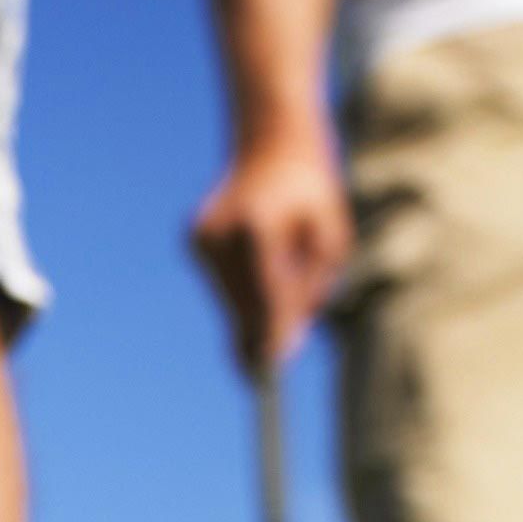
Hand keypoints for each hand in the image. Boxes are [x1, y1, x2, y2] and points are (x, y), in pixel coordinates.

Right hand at [189, 126, 351, 369]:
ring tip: (275, 285)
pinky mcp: (193, 240)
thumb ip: (308, 295)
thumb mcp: (328, 242)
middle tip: (257, 378)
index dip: (269, 337)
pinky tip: (256, 265)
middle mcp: (224, 232)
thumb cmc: (311, 194)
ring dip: (250, 308)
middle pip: (242, 303)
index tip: (266, 376)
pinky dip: (238, 290)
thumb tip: (280, 350)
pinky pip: (219, 284)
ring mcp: (203, 236)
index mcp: (260, 226)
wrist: (273, 144)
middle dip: (256, 334)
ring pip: (229, 297)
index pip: (266, 295)